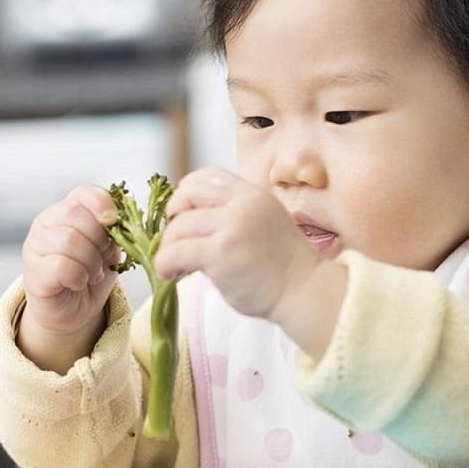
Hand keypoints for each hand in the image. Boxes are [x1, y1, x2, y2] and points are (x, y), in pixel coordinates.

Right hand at [18, 184, 119, 371]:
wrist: (73, 309)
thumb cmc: (92, 274)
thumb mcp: (109, 248)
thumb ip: (115, 231)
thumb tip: (125, 221)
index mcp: (68, 211)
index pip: (84, 193)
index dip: (103, 204)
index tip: (115, 223)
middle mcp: (47, 223)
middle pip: (75, 214)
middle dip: (99, 238)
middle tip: (104, 257)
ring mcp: (35, 246)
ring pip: (68, 240)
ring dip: (91, 260)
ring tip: (93, 273)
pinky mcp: (33, 272)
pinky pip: (61, 266)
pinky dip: (79, 277)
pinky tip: (79, 282)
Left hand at [154, 167, 319, 319]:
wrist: (304, 291)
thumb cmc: (284, 267)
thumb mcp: (266, 223)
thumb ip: (236, 214)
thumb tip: (193, 219)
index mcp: (254, 195)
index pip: (209, 176)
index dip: (186, 190)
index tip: (181, 210)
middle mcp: (243, 205)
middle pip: (188, 196)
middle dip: (174, 217)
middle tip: (175, 239)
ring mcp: (232, 227)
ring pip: (179, 226)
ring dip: (169, 247)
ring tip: (175, 265)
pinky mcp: (221, 254)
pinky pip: (176, 252)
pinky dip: (164, 263)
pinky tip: (170, 273)